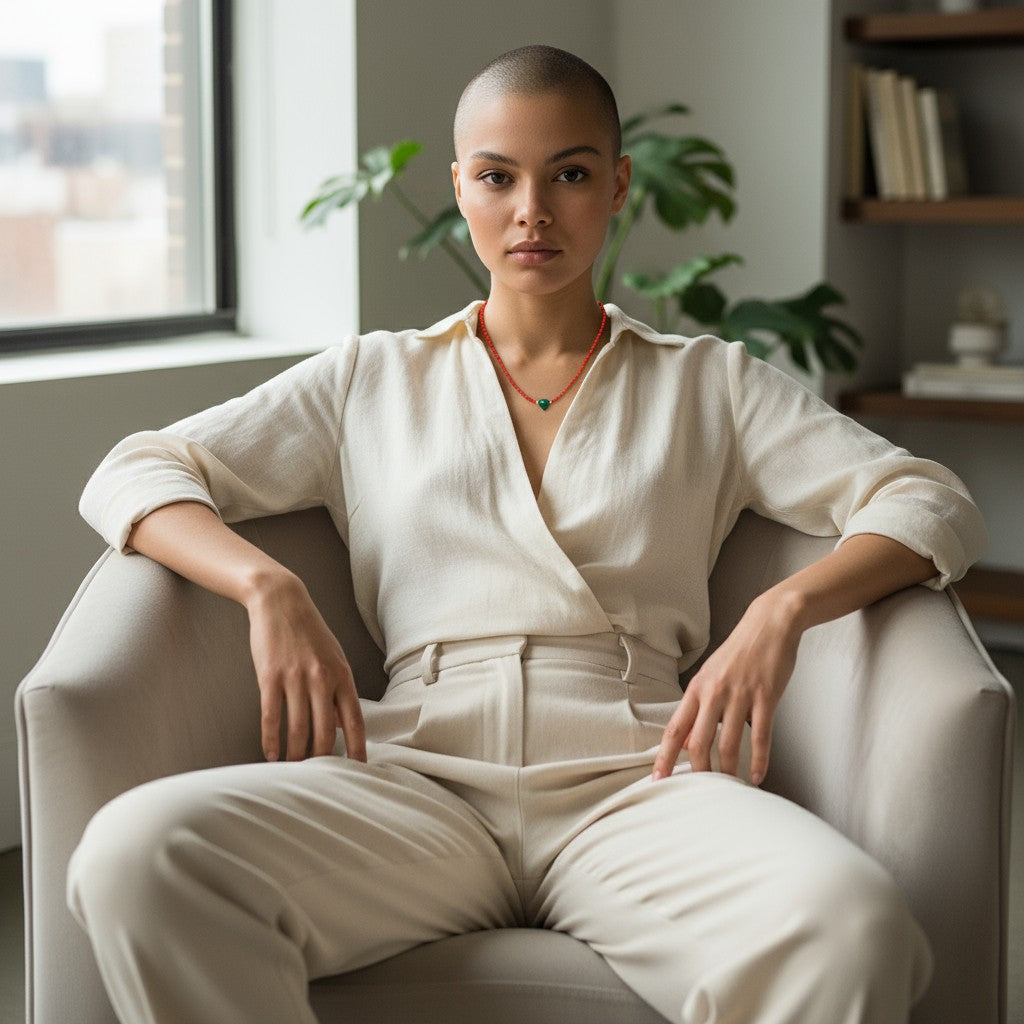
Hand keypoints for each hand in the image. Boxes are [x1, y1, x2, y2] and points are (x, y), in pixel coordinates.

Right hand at [246, 573, 365, 762]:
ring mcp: (295, 679)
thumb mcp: (334, 657)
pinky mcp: (270, 678)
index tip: (359, 770)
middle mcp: (322, 679)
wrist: (281, 602)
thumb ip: (339, 690)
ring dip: (295, 755)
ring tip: (293, 772)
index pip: (355, 721)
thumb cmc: (310, 632)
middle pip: (326, 732)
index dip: (358, 749)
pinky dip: (271, 741)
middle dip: (323, 760)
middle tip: (320, 779)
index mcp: (342, 675)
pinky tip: (270, 755)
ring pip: (297, 729)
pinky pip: (271, 717)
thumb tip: (343, 725)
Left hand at [652, 591, 801, 785]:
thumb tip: (691, 741)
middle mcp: (714, 693)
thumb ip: (701, 707)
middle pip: (699, 742)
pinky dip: (759, 761)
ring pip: (729, 744)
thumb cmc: (739, 652)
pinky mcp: (766, 697)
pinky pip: (761, 736)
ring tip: (731, 789)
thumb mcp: (712, 676)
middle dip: (698, 772)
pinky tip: (758, 776)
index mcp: (697, 688)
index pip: (675, 729)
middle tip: (700, 794)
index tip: (658, 778)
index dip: (665, 756)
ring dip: (729, 771)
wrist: (769, 624)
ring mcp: (740, 695)